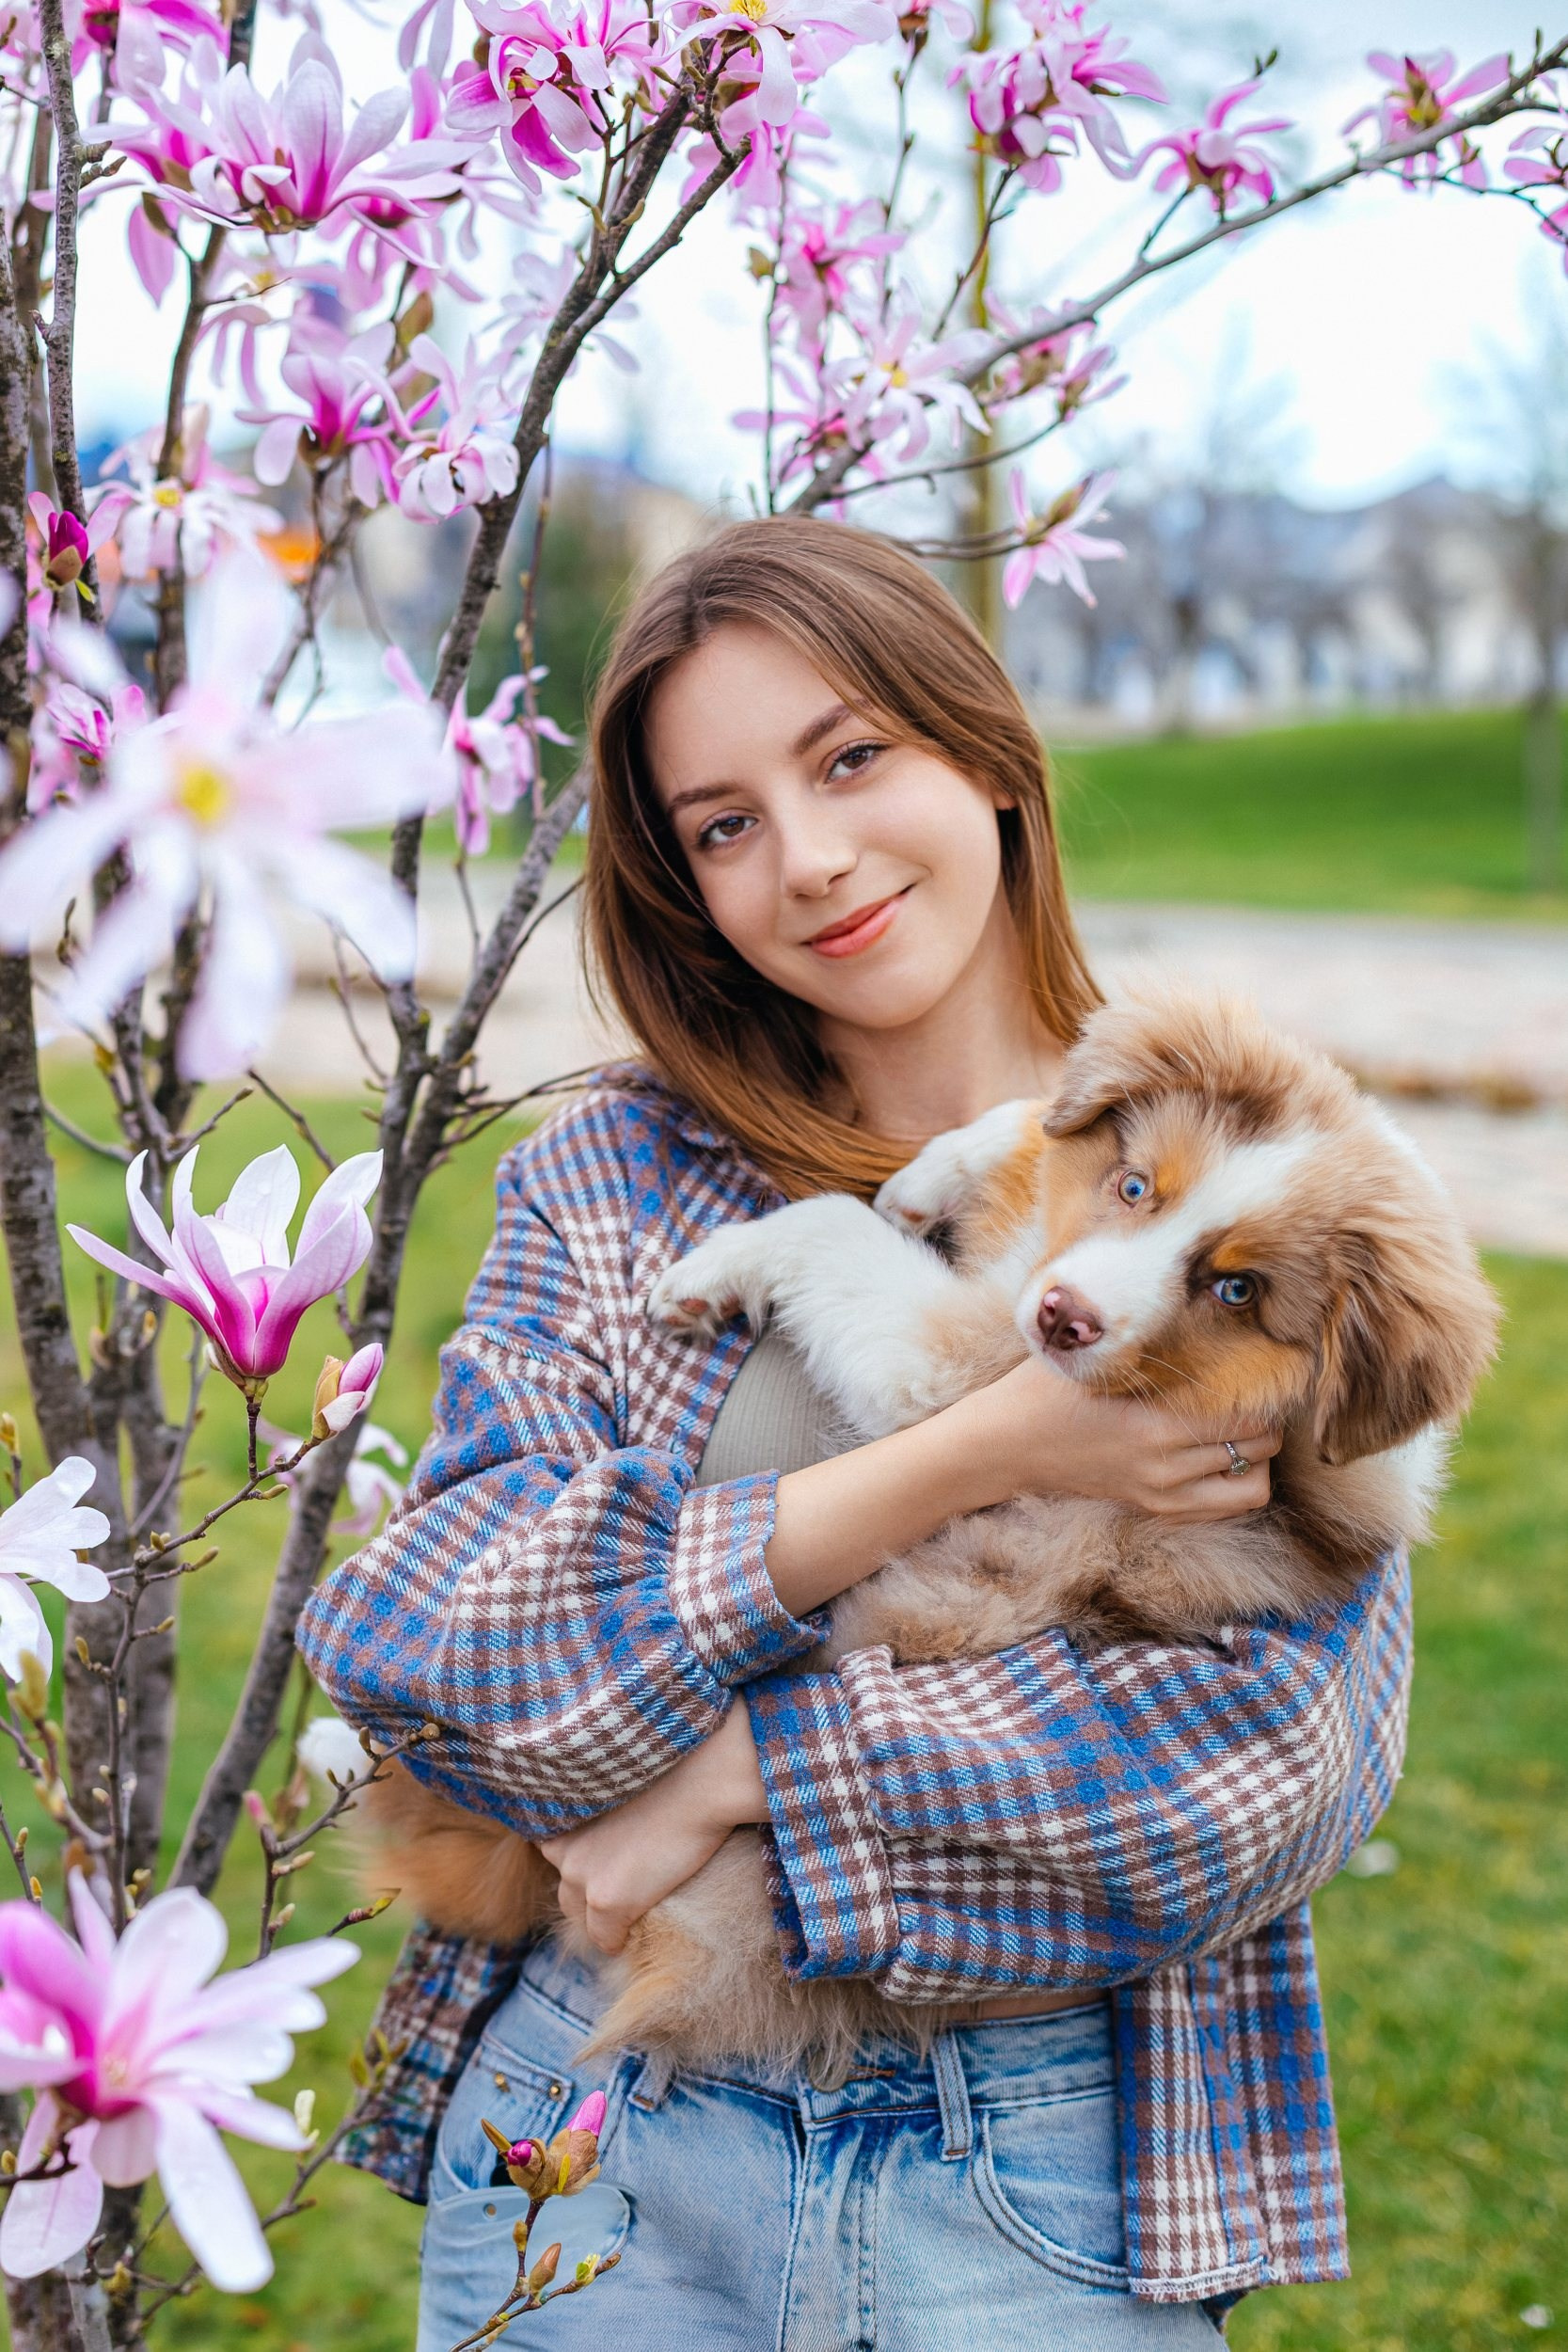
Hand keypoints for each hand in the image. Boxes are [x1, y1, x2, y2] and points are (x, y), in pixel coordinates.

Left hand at [537, 1702, 768, 1955]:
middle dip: (589, 1892)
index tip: (609, 1864)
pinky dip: (618, 1940)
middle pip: (566, 1887)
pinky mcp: (606, 1899)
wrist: (702, 1778)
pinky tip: (634, 1933)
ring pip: (579, 1915)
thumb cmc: (674, 1769)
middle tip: (623, 1890)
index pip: (555, 1852)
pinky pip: (604, 1937)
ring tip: (630, 1912)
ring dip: (600, 1917)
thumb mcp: (618, 1783)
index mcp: (560, 1812)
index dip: (585, 1861)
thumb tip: (609, 1832)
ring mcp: (580, 1873)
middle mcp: (560, 1844)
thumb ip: (600, 1807)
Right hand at [977, 1356, 1279, 1522]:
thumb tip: (1199, 1302)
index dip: (1266, 1388)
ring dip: (1259, 1457)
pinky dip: (1237, 1483)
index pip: (1246, 1415)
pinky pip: (1227, 1509)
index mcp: (1154, 1424)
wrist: (1005, 1445)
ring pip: (1254, 1486)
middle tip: (1257, 1391)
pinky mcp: (1155, 1508)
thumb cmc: (1045, 1388)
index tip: (1265, 1366)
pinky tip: (1221, 1456)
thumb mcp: (1092, 1354)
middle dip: (1267, 1418)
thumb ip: (1144, 1339)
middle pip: (1261, 1446)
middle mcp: (1166, 1466)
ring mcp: (1162, 1493)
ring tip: (1243, 1429)